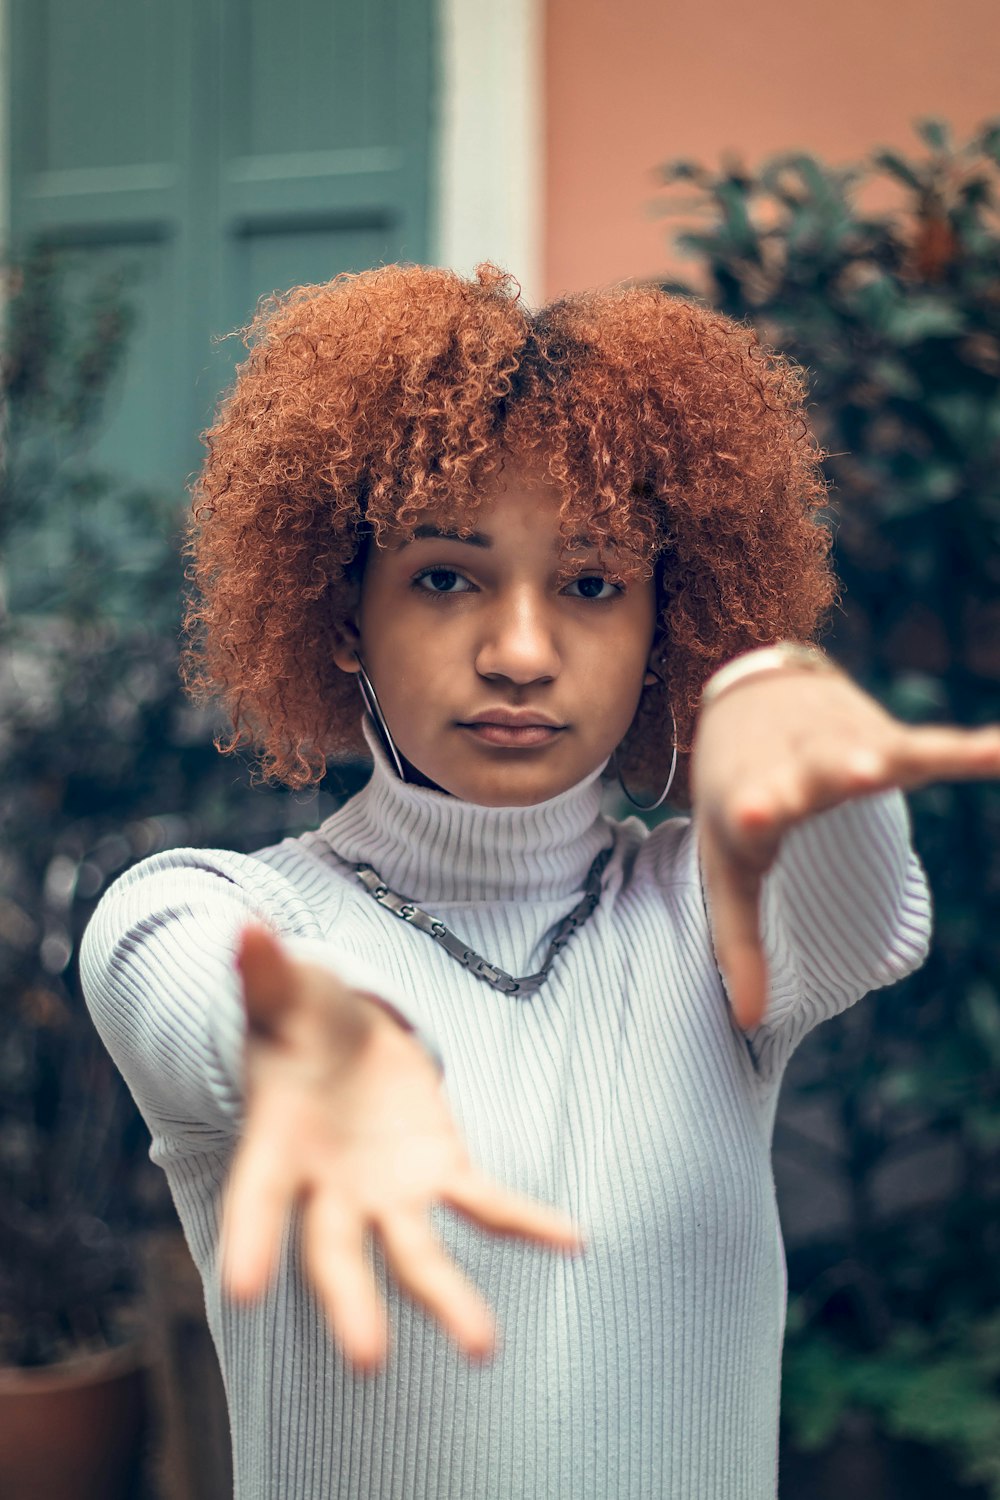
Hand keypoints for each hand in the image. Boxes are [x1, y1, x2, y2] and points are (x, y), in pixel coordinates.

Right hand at [220, 926, 583, 1369]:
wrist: (338, 1035)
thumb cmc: (296, 1018)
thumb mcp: (282, 991)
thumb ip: (265, 972)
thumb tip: (246, 928)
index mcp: (277, 1141)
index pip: (257, 1196)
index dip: (251, 1238)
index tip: (242, 1291)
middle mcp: (329, 1184)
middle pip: (335, 1250)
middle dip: (351, 1301)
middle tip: (368, 1358)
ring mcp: (387, 1188)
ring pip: (414, 1250)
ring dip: (447, 1296)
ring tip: (483, 1347)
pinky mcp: (439, 1169)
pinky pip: (484, 1201)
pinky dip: (524, 1221)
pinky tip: (573, 1240)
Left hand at [692, 664, 999, 1030]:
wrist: (746, 692)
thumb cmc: (735, 794)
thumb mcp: (727, 865)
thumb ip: (739, 943)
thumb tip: (749, 1023)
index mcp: (751, 796)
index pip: (754, 808)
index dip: (756, 812)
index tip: (753, 811)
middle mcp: (795, 764)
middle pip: (817, 773)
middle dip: (834, 773)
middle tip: (854, 772)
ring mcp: (839, 743)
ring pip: (873, 750)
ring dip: (888, 756)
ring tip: (886, 765)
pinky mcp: (881, 733)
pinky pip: (931, 747)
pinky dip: (968, 751)